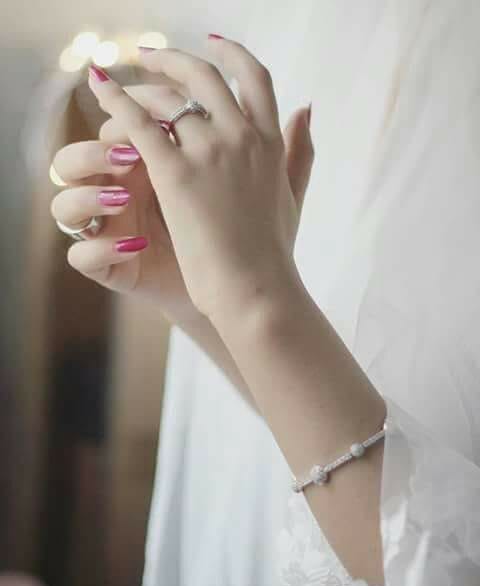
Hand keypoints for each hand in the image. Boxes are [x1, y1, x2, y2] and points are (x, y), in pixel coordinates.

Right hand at [51, 85, 198, 323]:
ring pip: (62, 206)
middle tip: (130, 155)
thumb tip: (211, 98)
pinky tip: (135, 246)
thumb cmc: (214, 224)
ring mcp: (104, 230)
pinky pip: (81, 256)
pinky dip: (102, 249)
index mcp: (131, 167)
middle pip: (69, 161)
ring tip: (124, 197)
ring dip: (88, 197)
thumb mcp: (206, 180)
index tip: (156, 120)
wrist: (222, 279)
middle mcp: (110, 194)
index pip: (103, 131)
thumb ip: (197, 143)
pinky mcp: (107, 268)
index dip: (118, 120)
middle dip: (93, 152)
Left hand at [86, 38, 313, 321]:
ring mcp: (209, 152)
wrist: (256, 288)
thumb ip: (301, 149)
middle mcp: (241, 136)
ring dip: (142, 86)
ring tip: (122, 86)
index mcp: (270, 141)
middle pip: (205, 76)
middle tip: (150, 56)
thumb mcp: (292, 193)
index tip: (214, 45)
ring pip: (167, 97)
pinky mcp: (176, 174)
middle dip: (174, 58)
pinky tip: (100, 88)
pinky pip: (139, 123)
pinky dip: (117, 100)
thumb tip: (307, 108)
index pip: (255, 78)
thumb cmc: (272, 250)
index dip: (234, 54)